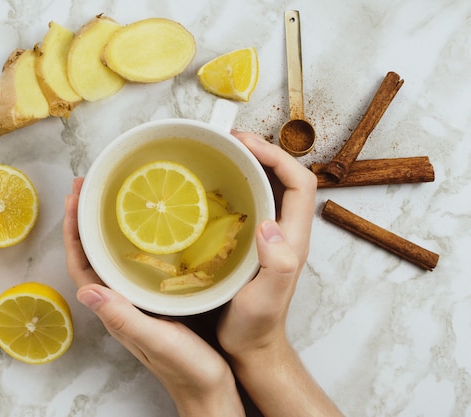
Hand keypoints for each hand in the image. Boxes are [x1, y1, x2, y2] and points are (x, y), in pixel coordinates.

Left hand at [63, 178, 244, 416]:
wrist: (210, 391)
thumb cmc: (187, 369)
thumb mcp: (157, 341)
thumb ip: (124, 317)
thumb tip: (86, 290)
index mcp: (115, 311)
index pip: (82, 266)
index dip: (73, 233)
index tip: (76, 200)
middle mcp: (120, 304)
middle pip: (91, 257)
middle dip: (84, 222)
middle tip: (87, 188)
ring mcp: (137, 303)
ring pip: (110, 259)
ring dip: (103, 229)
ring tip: (107, 200)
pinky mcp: (156, 302)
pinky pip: (133, 265)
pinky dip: (130, 242)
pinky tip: (145, 230)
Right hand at [217, 131, 342, 416]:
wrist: (250, 347)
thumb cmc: (255, 327)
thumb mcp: (265, 299)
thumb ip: (275, 266)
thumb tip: (270, 224)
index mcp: (292, 239)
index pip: (299, 182)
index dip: (277, 155)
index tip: (244, 144)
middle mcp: (284, 232)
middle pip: (284, 177)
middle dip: (261, 151)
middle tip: (227, 139)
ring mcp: (269, 237)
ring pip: (267, 187)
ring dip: (248, 165)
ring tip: (218, 153)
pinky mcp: (251, 243)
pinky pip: (249, 203)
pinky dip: (235, 186)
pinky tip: (210, 187)